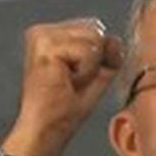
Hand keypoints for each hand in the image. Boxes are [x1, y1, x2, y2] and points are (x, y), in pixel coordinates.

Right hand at [0, 18, 123, 155]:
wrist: (46, 129)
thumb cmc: (64, 108)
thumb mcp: (97, 73)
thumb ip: (108, 51)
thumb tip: (114, 38)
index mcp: (51, 35)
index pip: (93, 27)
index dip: (98, 55)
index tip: (75, 78)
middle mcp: (43, 31)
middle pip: (95, 28)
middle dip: (94, 60)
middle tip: (70, 82)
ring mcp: (41, 35)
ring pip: (94, 37)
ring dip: (89, 67)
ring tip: (67, 82)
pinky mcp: (46, 44)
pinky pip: (89, 50)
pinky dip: (86, 71)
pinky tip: (65, 82)